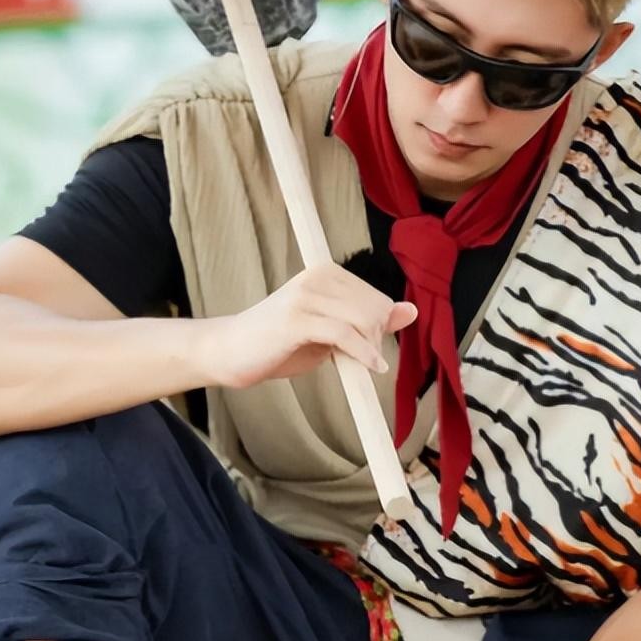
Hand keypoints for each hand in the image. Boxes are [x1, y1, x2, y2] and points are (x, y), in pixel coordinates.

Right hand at [212, 264, 417, 389]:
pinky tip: (370, 367)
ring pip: (364, 319)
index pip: (376, 298)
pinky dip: (363, 354)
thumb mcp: (329, 330)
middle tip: (364, 360)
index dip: (380, 327)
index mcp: (325, 273)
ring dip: (370, 348)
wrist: (230, 352)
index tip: (370, 349)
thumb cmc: (279, 343)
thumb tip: (410, 310)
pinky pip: (345, 334)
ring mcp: (306, 296)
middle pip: (375, 307)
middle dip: (377, 338)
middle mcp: (317, 277)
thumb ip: (367, 319)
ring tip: (362, 364)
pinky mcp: (297, 319)